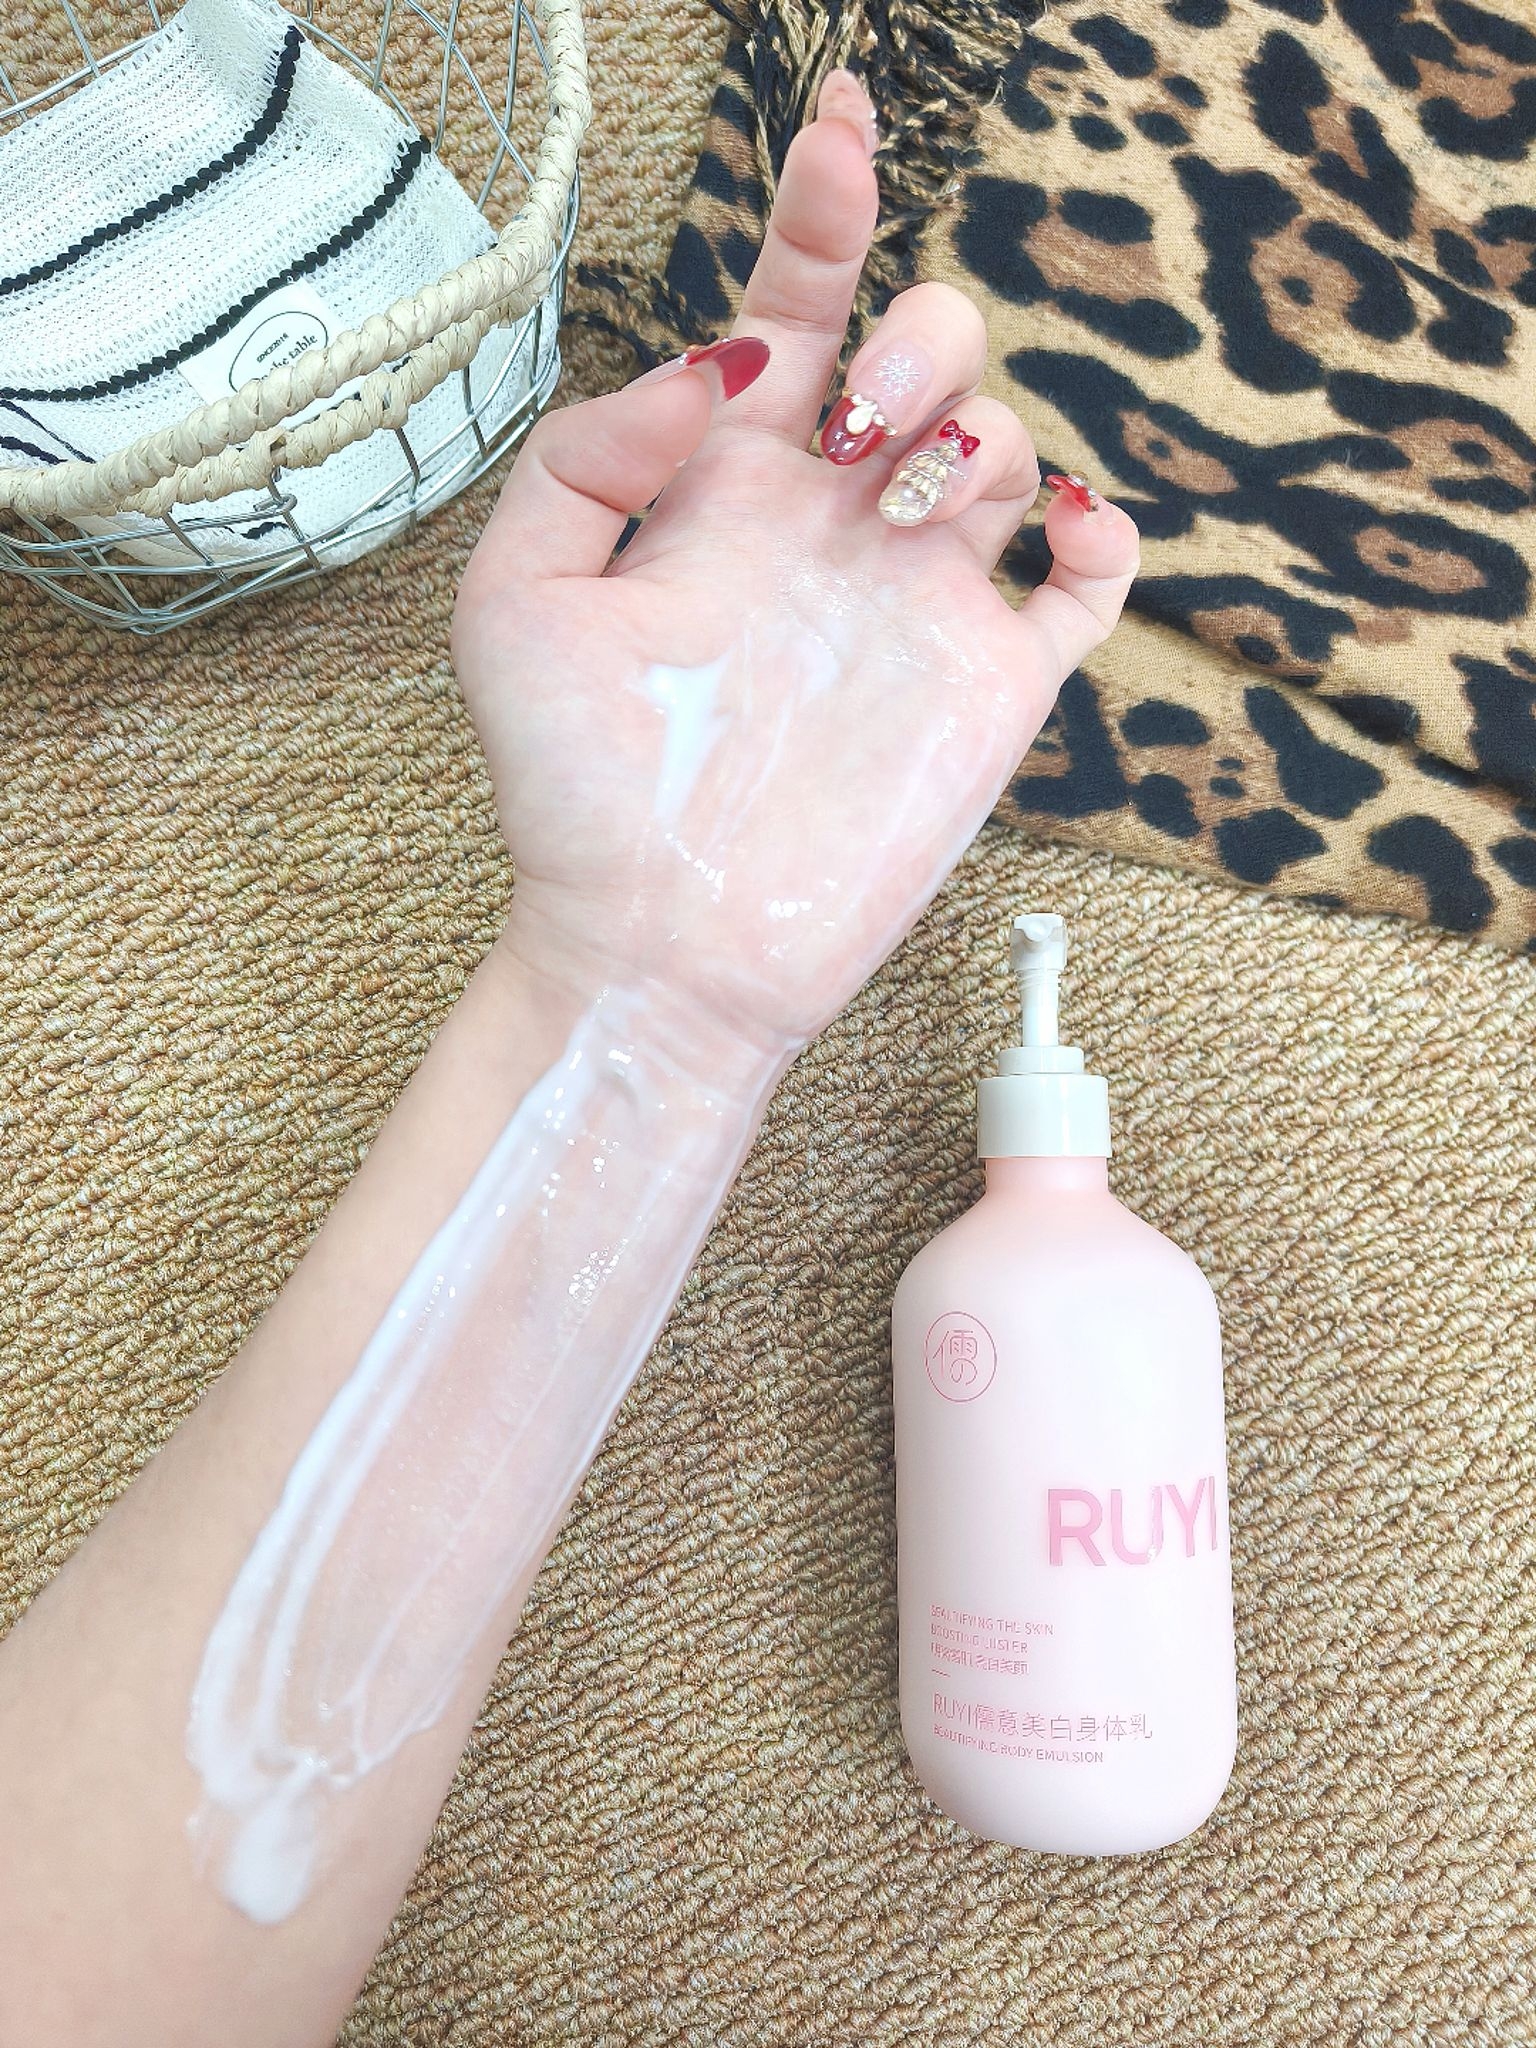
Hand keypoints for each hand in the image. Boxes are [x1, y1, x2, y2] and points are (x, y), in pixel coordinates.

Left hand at [452, 71, 1138, 1051]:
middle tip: (860, 427)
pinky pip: (1090, 581)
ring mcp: (920, 605)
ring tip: (904, 504)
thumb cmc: (578, 794)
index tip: (839, 120)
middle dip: (922, 338)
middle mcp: (835, 529)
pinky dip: (1104, 535)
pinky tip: (1062, 534)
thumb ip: (588, 455)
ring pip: (1012, 446)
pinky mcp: (990, 687)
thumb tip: (718, 366)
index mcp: (732, 490)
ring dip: (980, 434)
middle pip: (931, 356)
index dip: (822, 209)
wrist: (662, 946)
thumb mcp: (515, 601)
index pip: (795, 311)